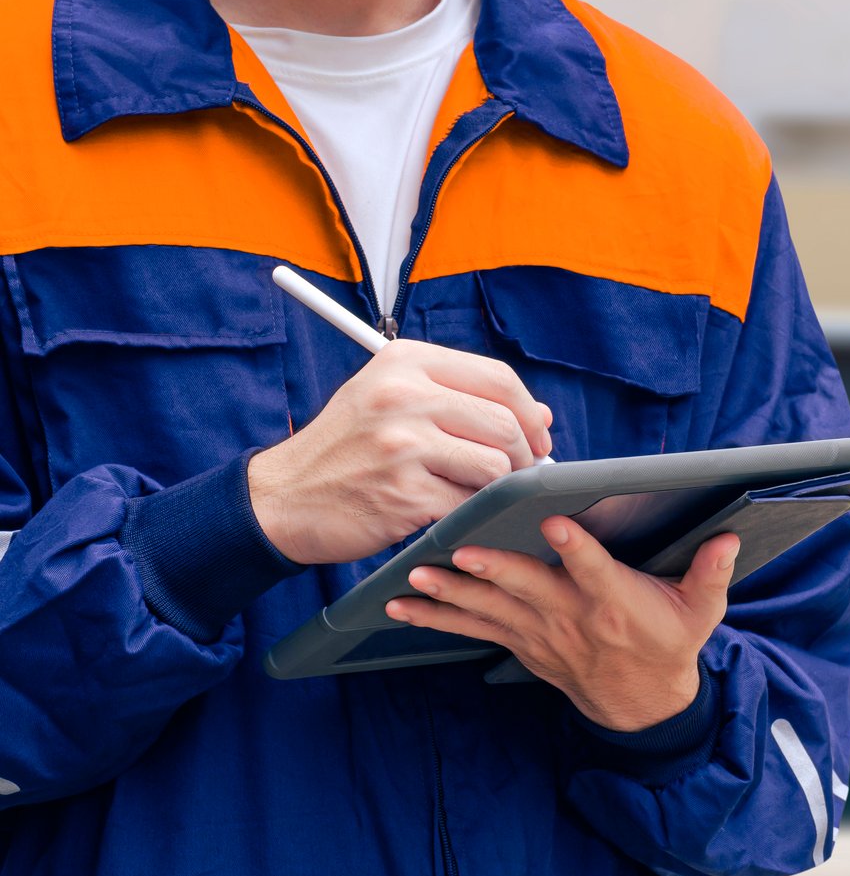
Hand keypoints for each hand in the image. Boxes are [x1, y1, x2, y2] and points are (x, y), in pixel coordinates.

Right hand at [249, 340, 552, 564]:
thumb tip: (541, 414)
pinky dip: (473, 513)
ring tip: (479, 491)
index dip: (529, 411)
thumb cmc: (346, 449)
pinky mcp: (405, 493)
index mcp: (404, 362)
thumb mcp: (392, 401)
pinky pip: (471, 504)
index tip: (537, 435)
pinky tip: (455, 511)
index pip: (498, 378)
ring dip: (500, 487)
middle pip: (505, 423)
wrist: (282, 498)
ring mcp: (403, 445)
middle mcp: (403, 395)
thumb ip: (462, 398)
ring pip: (497, 466)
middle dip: (525, 455)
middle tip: (518, 473)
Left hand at [386, 516, 739, 732]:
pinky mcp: (522, 644)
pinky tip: (402, 606)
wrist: (642, 706)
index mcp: (617, 604)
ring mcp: (543, 634)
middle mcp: (574, 618)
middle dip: (493, 571)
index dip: (576, 549)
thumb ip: (711, 572)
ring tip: (415, 578)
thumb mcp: (702, 612)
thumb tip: (728, 536)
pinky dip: (437, 618)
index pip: (595, 570)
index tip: (554, 522)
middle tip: (459, 552)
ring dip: (451, 595)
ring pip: (492, 610)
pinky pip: (474, 629)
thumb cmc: (669, 645)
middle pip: (529, 589)